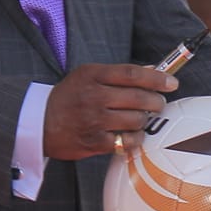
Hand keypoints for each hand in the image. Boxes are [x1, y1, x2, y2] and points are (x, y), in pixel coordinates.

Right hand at [44, 64, 177, 160]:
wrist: (39, 123)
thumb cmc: (68, 97)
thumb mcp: (86, 76)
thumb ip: (117, 73)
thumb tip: (151, 69)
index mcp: (93, 75)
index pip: (132, 74)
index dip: (156, 78)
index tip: (172, 82)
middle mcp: (94, 96)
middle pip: (139, 98)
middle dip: (156, 101)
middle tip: (159, 103)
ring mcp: (94, 120)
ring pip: (136, 120)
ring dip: (145, 120)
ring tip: (141, 118)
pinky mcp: (94, 141)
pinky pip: (126, 141)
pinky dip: (134, 138)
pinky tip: (132, 134)